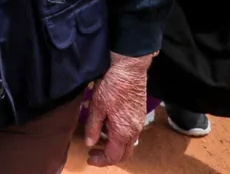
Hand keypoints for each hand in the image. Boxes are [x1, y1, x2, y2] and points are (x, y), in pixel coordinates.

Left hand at [85, 52, 151, 166]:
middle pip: (124, 154)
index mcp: (123, 132)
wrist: (129, 69)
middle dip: (109, 156)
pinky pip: (132, 133)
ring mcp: (139, 123)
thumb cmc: (112, 87)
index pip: (114, 156)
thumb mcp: (96, 107)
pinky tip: (109, 126)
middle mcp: (134, 131)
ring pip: (129, 144)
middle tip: (94, 152)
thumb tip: (90, 143)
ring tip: (99, 138)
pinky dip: (120, 136)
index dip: (101, 160)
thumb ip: (93, 127)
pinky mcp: (139, 114)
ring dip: (115, 146)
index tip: (89, 158)